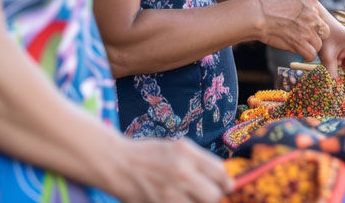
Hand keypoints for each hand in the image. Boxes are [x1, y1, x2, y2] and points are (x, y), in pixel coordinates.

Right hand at [114, 137, 231, 202]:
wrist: (118, 165)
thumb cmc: (149, 155)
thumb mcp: (177, 147)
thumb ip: (199, 161)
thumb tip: (222, 176)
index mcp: (187, 154)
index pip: (220, 174)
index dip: (226, 183)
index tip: (225, 186)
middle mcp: (182, 174)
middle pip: (214, 196)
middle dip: (212, 196)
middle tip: (205, 193)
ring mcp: (170, 194)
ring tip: (187, 196)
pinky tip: (176, 200)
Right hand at [254, 0, 327, 59]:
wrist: (257, 14)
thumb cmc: (266, 4)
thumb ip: (299, 2)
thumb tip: (302, 9)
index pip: (320, 15)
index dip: (314, 24)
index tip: (306, 28)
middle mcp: (313, 13)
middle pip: (324, 30)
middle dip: (317, 36)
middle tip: (307, 40)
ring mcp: (308, 29)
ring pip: (318, 44)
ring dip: (311, 47)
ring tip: (302, 48)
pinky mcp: (301, 42)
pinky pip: (311, 54)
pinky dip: (306, 56)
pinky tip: (302, 56)